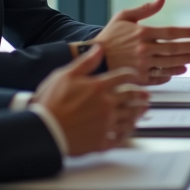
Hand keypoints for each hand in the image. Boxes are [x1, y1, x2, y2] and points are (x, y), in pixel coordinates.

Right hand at [32, 46, 149, 155]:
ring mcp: (106, 123)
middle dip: (141, 94)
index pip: (124, 76)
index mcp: (99, 87)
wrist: (43, 130)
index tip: (135, 76)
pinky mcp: (102, 141)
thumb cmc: (51, 102)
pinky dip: (127, 133)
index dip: (133, 74)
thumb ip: (86, 62)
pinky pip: (120, 137)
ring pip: (130, 117)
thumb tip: (99, 48)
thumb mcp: (65, 75)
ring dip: (138, 113)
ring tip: (142, 111)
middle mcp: (106, 104)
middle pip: (132, 97)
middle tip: (146, 94)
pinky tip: (128, 130)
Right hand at [95, 0, 189, 84]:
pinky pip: (160, 77)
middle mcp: (144, 49)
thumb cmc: (109, 36)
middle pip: (174, 49)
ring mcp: (142, 65)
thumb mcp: (124, 17)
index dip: (187, 33)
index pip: (171, 32)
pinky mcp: (139, 78)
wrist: (94, 58)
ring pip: (170, 63)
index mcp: (142, 33)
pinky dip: (171, 74)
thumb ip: (145, 8)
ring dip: (185, 60)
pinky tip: (179, 70)